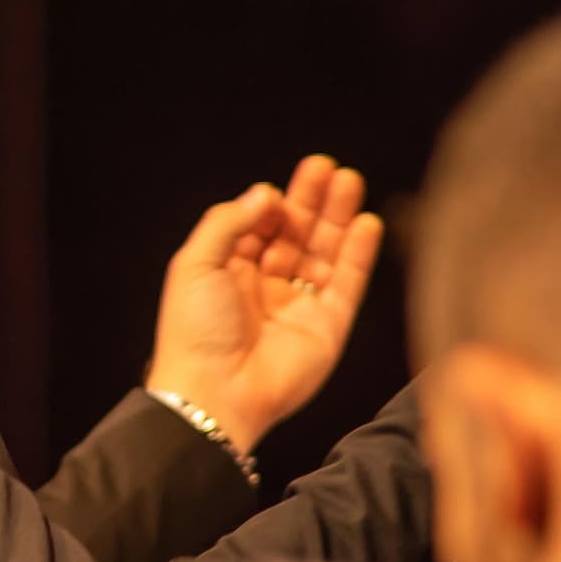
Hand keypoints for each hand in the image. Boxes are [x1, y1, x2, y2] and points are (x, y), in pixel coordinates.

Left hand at [143, 153, 383, 450]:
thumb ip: (228, 223)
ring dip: (339, 218)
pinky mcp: (328, 327)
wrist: (215, 393)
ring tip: (350, 182)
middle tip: (330, 168)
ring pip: (325, 253)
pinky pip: (348, 284)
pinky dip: (358, 255)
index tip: (276, 194)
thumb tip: (264, 193)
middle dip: (313, 201)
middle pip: (297, 234)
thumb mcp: (196, 264)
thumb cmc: (195, 331)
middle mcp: (266, 286)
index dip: (270, 206)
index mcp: (229, 272)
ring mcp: (299, 306)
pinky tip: (366, 224)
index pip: (259, 226)